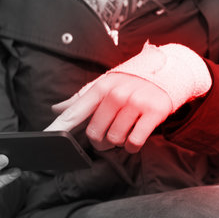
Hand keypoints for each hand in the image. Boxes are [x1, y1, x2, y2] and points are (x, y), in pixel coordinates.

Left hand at [45, 73, 171, 152]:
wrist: (171, 71)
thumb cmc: (133, 81)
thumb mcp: (107, 84)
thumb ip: (81, 99)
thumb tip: (57, 109)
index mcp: (101, 87)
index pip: (76, 111)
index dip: (60, 126)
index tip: (47, 136)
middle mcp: (116, 94)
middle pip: (94, 133)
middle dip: (100, 141)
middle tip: (109, 134)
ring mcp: (135, 103)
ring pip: (114, 140)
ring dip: (118, 142)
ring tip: (126, 130)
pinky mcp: (153, 112)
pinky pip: (134, 142)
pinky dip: (132, 145)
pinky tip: (136, 136)